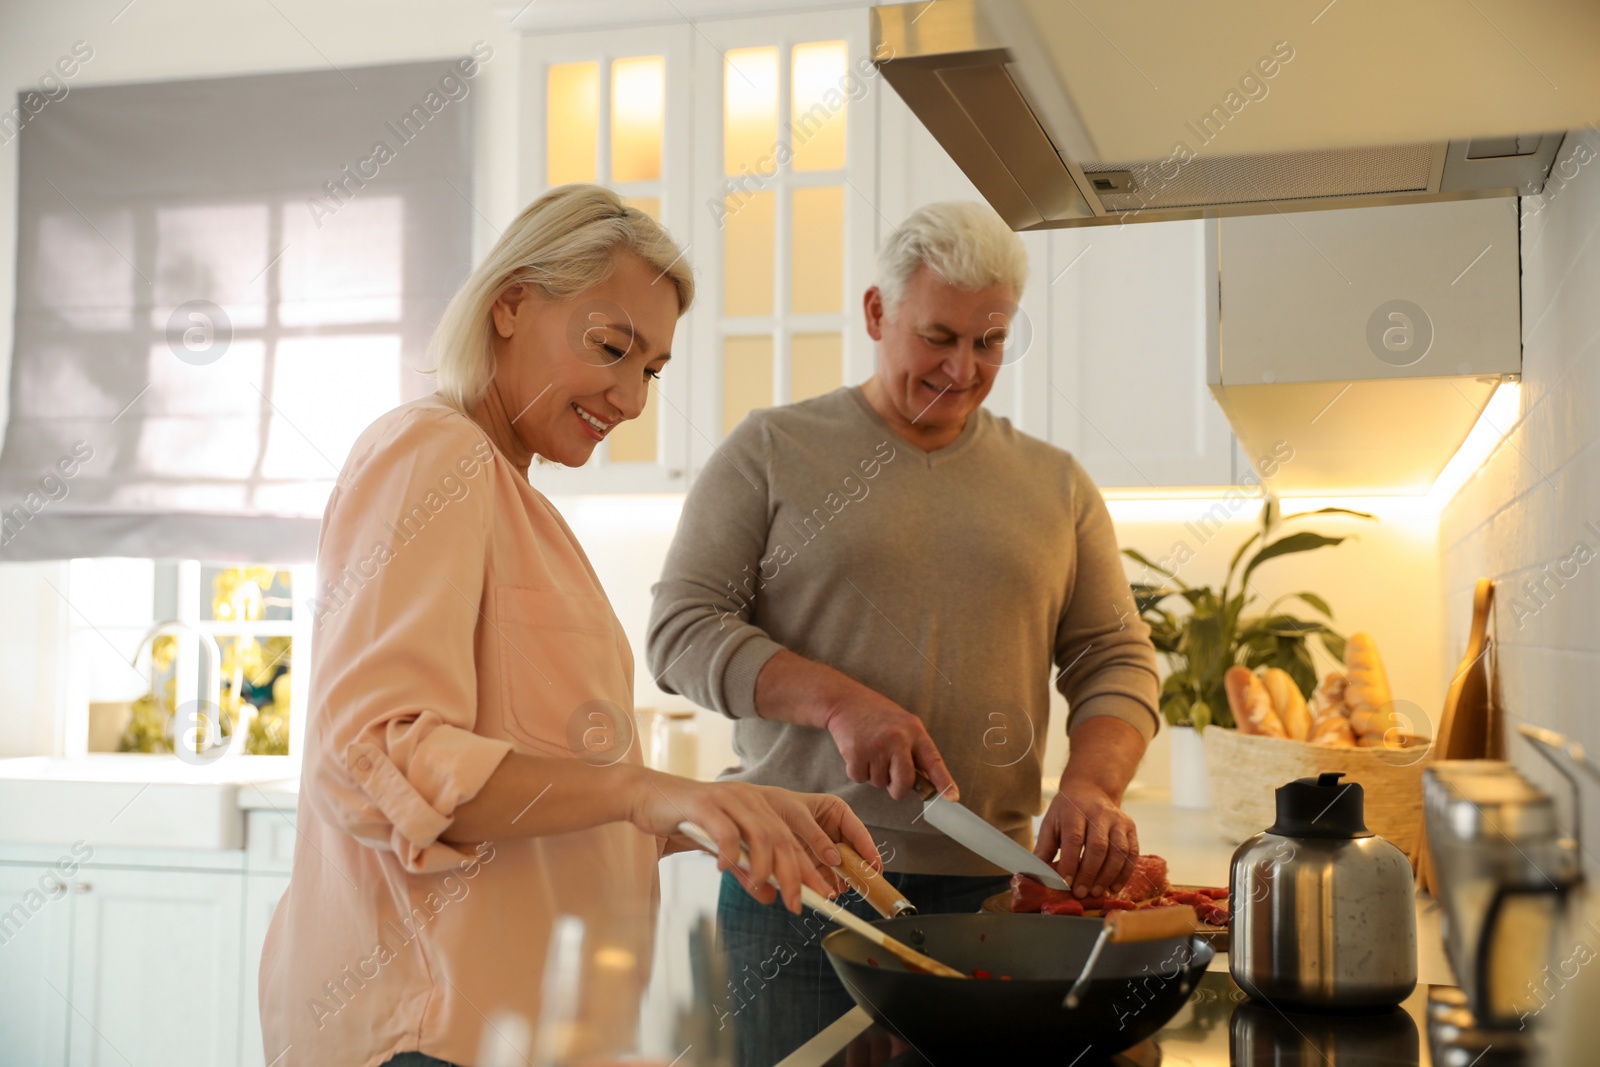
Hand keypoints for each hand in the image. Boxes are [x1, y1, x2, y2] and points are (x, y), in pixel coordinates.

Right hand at [629, 770, 879, 912]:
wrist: (647, 797)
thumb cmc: (687, 822)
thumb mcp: (723, 850)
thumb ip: (746, 870)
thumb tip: (769, 895)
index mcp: (759, 806)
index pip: (794, 839)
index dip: (812, 867)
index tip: (825, 893)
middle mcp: (750, 799)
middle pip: (783, 838)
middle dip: (796, 873)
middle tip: (799, 903)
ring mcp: (728, 799)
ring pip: (760, 833)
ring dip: (765, 865)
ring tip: (763, 888)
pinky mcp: (703, 804)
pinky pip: (725, 829)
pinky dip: (730, 851)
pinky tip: (726, 869)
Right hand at [822, 680, 957, 801]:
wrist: (846, 701)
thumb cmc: (878, 716)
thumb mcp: (904, 726)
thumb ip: (914, 751)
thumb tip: (923, 784)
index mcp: (914, 731)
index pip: (933, 761)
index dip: (944, 781)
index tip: (953, 797)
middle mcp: (898, 739)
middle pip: (904, 782)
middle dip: (898, 789)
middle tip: (892, 782)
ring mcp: (876, 746)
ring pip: (879, 783)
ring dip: (874, 775)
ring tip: (871, 752)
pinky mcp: (856, 752)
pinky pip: (860, 779)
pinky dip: (857, 772)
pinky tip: (858, 753)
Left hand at [1034, 776, 1139, 897]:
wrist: (1091, 790)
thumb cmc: (1067, 811)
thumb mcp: (1051, 823)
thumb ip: (1044, 848)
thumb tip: (1036, 874)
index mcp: (1074, 811)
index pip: (1074, 838)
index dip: (1070, 862)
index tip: (1066, 883)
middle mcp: (1099, 813)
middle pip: (1098, 846)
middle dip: (1089, 873)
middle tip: (1081, 893)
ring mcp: (1118, 820)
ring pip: (1118, 851)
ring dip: (1107, 876)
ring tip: (1096, 893)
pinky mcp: (1130, 828)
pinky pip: (1132, 853)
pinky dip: (1124, 873)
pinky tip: (1114, 888)